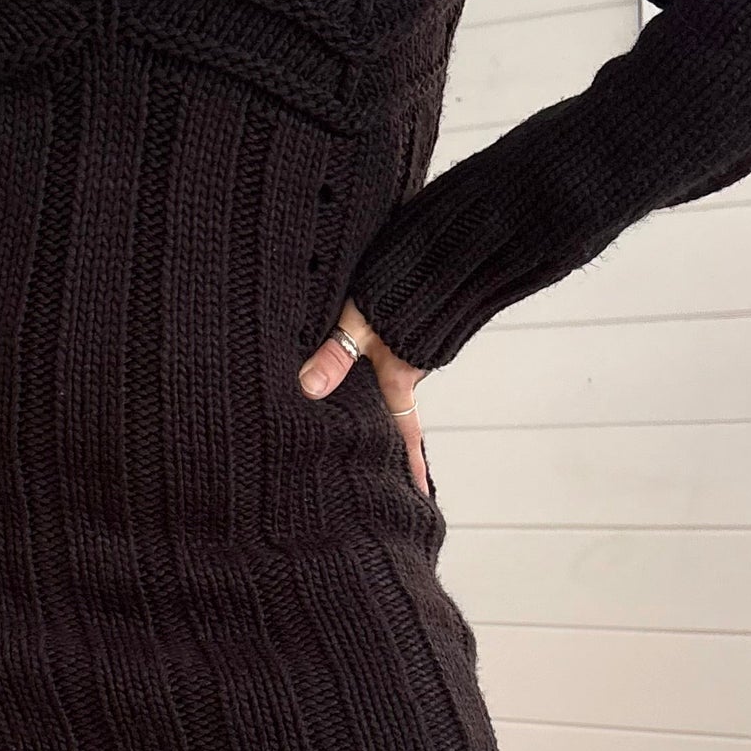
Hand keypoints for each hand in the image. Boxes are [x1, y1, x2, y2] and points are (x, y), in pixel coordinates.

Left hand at [299, 298, 430, 494]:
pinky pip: (381, 363)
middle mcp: (407, 371)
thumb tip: (309, 388)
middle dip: (386, 444)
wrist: (441, 251)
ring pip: (384, 389)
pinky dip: (367, 377)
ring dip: (371, 407)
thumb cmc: (401, 285)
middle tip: (378, 478)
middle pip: (393, 415)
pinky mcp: (402, 332)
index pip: (405, 434)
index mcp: (399, 379)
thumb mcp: (361, 321)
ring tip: (351, 434)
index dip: (411, 467)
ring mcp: (406, 352)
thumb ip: (335, 353)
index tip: (418, 498)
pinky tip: (349, 379)